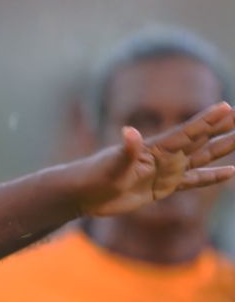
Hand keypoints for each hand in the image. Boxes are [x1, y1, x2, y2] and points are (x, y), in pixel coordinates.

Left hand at [75, 100, 234, 216]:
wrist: (82, 194)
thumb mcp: (110, 166)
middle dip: (220, 128)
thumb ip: (125, 151)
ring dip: (221, 149)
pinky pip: (192, 181)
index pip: (186, 132)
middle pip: (199, 140)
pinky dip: (210, 177)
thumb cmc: (93, 177)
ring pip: (200, 158)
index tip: (226, 106)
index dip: (206, 121)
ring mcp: (164, 172)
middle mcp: (163, 157)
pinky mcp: (161, 188)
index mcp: (154, 149)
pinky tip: (229, 172)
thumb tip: (130, 132)